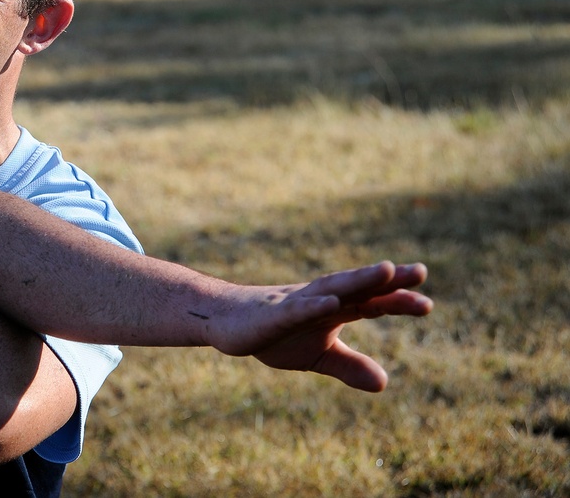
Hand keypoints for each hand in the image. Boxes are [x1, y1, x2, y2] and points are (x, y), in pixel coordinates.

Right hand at [205, 261, 431, 391]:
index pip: (372, 302)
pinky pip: (298, 308)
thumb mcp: (317, 356)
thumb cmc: (276, 333)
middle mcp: (321, 298)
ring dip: (359, 279)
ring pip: (333, 287)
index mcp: (335, 308)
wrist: (228, 321)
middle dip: (388, 280)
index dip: (398, 301)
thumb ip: (349, 366)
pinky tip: (332, 302)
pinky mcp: (274, 314)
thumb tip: (384, 383)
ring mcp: (297, 302)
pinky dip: (315, 304)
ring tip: (386, 270)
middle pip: (359, 287)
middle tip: (420, 272)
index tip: (427, 305)